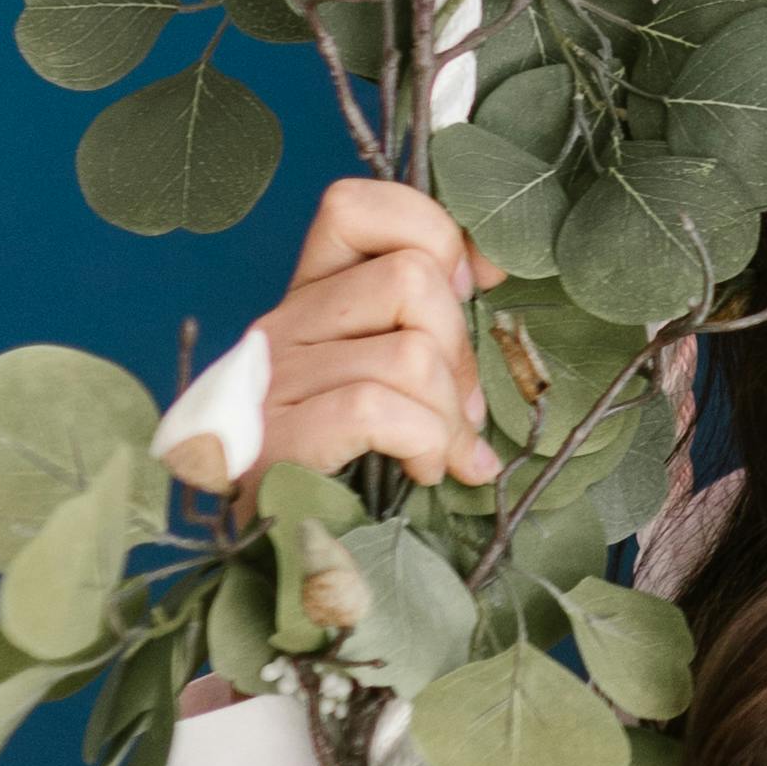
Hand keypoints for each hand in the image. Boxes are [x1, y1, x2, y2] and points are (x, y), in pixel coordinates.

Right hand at [253, 172, 495, 489]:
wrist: (275, 558)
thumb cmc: (344, 466)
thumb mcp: (381, 376)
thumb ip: (421, 322)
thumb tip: (491, 269)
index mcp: (306, 300)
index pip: (354, 207)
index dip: (434, 232)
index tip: (474, 285)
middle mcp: (280, 328)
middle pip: (409, 279)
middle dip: (461, 348)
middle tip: (461, 409)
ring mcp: (275, 383)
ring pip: (411, 352)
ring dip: (451, 415)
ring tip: (442, 451)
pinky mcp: (278, 441)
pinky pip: (376, 408)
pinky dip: (424, 442)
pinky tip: (424, 470)